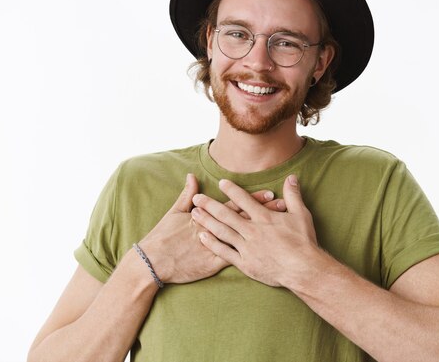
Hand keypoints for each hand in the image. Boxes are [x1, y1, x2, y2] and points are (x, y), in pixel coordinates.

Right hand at [137, 174, 285, 284]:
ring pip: (246, 238)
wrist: (153, 261)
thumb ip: (187, 194)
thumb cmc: (163, 236)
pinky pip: (236, 259)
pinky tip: (268, 254)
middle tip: (284, 207)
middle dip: (265, 213)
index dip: (254, 200)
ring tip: (283, 228)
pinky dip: (252, 255)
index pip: (236, 205)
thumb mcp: (175, 212)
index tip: (271, 194)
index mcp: (208, 216)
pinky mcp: (214, 263)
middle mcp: (216, 229)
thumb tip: (191, 175)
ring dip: (263, 233)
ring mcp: (216, 247)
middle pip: (245, 219)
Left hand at [191, 175, 318, 286]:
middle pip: (227, 215)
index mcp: (264, 218)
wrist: (303, 269)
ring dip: (207, 222)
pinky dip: (213, 244)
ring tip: (194, 214)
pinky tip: (203, 237)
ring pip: (223, 232)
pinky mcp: (246, 263)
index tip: (221, 182)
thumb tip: (291, 177)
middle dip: (210, 205)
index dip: (232, 190)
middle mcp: (253, 231)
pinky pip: (225, 252)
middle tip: (197, 198)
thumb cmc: (304, 242)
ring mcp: (247, 247)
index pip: (244, 200)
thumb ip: (293, 195)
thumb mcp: (301, 215)